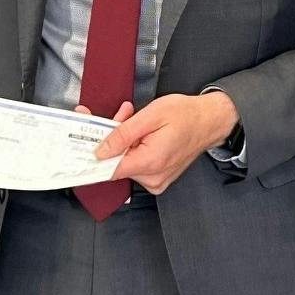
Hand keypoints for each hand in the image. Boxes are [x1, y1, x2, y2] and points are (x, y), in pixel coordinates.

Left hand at [87, 91, 237, 193]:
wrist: (210, 120)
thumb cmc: (185, 114)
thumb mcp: (150, 116)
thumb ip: (122, 135)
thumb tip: (100, 151)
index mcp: (150, 163)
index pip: (108, 169)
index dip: (94, 151)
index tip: (84, 137)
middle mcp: (153, 178)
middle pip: (116, 162)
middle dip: (113, 137)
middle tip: (122, 114)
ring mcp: (157, 180)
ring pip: (125, 161)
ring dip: (124, 140)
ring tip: (134, 118)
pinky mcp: (158, 177)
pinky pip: (137, 163)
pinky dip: (134, 147)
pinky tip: (142, 131)